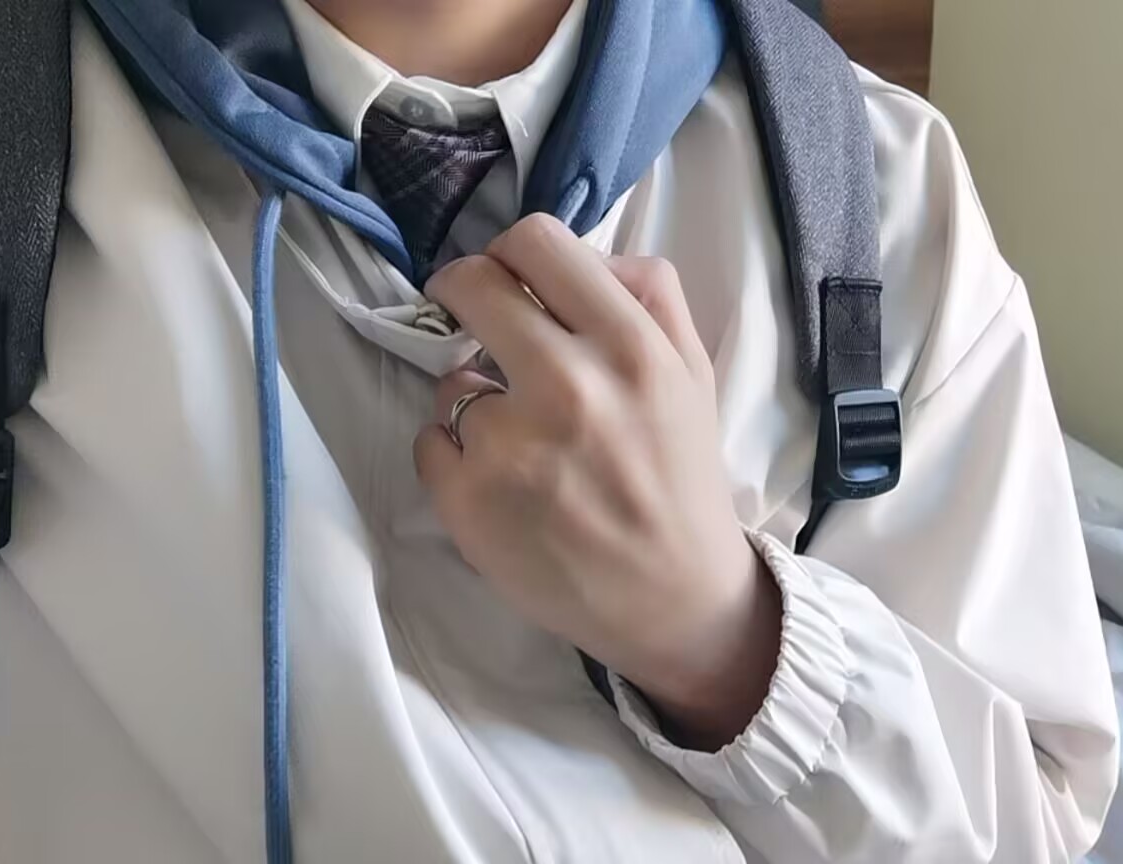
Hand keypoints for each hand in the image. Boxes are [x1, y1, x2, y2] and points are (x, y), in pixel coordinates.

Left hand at [414, 214, 780, 750]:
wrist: (675, 601)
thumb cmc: (680, 480)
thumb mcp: (692, 373)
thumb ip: (650, 296)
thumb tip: (587, 255)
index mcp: (630, 347)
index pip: (537, 242)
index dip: (511, 254)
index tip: (504, 279)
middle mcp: (568, 385)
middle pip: (472, 285)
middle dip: (465, 296)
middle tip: (474, 323)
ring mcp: (509, 444)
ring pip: (451, 377)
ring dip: (473, 400)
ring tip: (520, 444)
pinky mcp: (467, 498)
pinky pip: (430, 441)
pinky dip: (455, 458)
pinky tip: (502, 486)